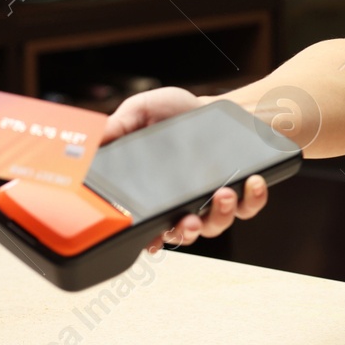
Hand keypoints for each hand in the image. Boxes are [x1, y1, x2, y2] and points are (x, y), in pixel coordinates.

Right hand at [104, 87, 270, 251]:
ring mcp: (214, 198)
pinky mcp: (242, 190)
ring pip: (217, 224)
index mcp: (157, 192)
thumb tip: (92, 142)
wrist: (214, 103)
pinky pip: (249, 206)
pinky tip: (252, 182)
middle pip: (186, 233)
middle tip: (190, 222)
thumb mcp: (140, 112)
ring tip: (223, 193)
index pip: (151, 226)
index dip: (151, 239)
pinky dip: (253, 198)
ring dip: (220, 214)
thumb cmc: (175, 112)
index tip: (152, 241)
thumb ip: (117, 125)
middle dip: (187, 232)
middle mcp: (185, 202)